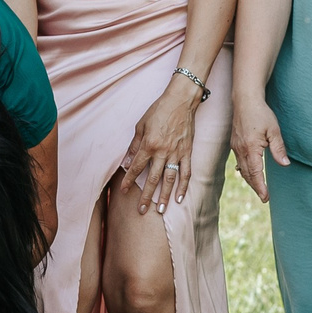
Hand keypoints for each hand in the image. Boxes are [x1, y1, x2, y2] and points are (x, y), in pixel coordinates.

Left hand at [119, 80, 200, 214]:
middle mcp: (162, 152)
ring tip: (160, 210)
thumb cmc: (158, 111)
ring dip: (164, 196)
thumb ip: (134, 145)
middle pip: (152, 179)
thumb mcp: (141, 125)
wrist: (181, 101)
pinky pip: (186, 173)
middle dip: (146, 196)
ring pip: (169, 180)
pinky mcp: (187, 152)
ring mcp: (176, 153)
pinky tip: (180, 199)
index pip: (137, 167)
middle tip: (141, 211)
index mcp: (149, 144)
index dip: (129, 180)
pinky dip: (183, 187)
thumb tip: (127, 163)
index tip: (123, 192)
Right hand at [229, 99, 289, 201]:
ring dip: (250, 180)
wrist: (245, 101)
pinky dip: (244, 171)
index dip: (261, 187)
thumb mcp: (274, 130)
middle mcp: (240, 150)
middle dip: (256, 187)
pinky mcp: (234, 143)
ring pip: (242, 169)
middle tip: (264, 198)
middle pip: (248, 174)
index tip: (266, 197)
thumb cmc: (261, 114)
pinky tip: (248, 173)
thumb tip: (285, 164)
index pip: (256, 173)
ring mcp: (235, 147)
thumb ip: (278, 149)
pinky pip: (239, 161)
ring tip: (258, 188)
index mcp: (251, 148)